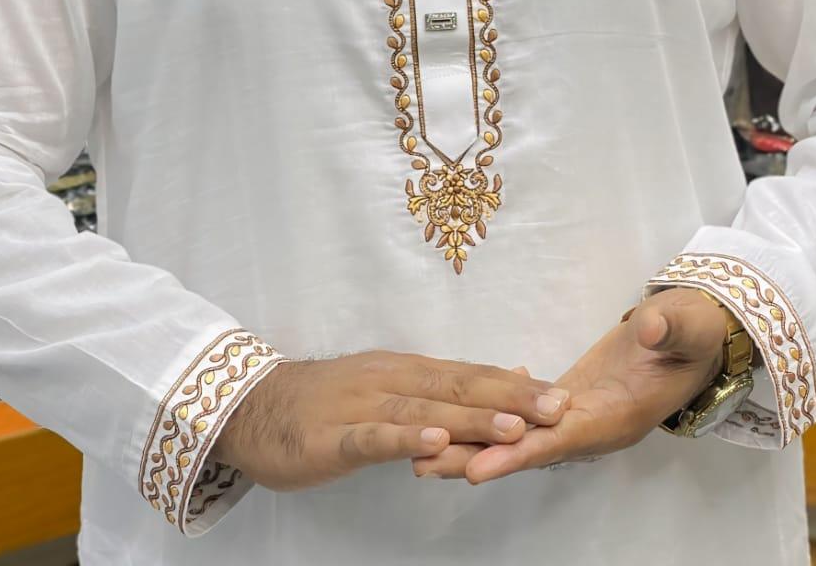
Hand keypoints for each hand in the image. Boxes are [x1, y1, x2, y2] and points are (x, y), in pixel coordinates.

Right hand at [211, 349, 570, 491]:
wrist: (252, 406)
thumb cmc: (327, 402)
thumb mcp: (390, 388)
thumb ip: (445, 390)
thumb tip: (510, 378)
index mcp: (407, 371)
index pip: (470, 376)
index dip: (516, 385)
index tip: (562, 394)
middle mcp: (391, 380)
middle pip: (458, 387)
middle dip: (511, 398)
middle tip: (557, 407)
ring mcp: (361, 405)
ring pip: (424, 411)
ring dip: (471, 418)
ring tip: (514, 426)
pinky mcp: (332, 435)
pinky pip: (372, 437)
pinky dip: (405, 440)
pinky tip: (432, 444)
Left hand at [411, 287, 730, 482]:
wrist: (701, 332)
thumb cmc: (696, 330)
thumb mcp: (689, 325)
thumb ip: (669, 329)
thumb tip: (648, 327)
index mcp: (621, 415)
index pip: (562, 439)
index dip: (519, 453)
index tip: (477, 468)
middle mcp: (596, 426)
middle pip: (529, 448)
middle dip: (478, 458)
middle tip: (423, 464)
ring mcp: (583, 415)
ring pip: (521, 435)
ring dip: (475, 441)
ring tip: (422, 449)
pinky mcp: (573, 398)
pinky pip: (527, 414)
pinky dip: (494, 415)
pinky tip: (463, 406)